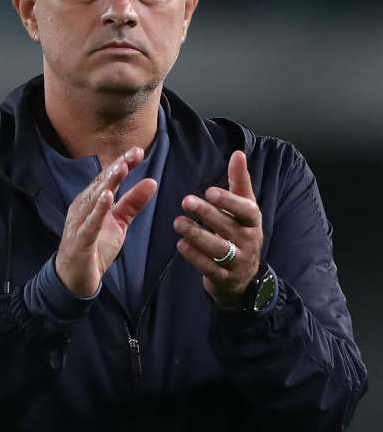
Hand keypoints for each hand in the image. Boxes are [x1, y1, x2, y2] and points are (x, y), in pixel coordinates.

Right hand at [56, 147, 158, 297]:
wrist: (75, 278)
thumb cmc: (94, 247)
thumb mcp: (119, 223)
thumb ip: (133, 203)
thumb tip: (152, 181)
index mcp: (91, 202)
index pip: (108, 179)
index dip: (122, 165)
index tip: (138, 151)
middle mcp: (83, 208)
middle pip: (101, 185)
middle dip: (117, 168)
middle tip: (133, 153)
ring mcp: (80, 223)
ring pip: (94, 199)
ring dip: (108, 183)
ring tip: (121, 168)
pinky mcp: (81, 240)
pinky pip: (90, 223)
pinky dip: (98, 209)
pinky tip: (107, 197)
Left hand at [173, 150, 262, 307]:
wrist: (242, 276)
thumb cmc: (239, 233)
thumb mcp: (243, 209)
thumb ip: (239, 182)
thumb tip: (238, 153)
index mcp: (253, 221)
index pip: (246, 210)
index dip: (229, 201)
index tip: (209, 191)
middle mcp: (249, 241)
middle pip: (228, 227)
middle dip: (207, 214)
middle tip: (185, 201)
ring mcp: (238, 261)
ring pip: (218, 248)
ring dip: (196, 234)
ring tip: (178, 222)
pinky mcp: (224, 277)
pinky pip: (208, 266)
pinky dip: (193, 255)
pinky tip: (180, 244)